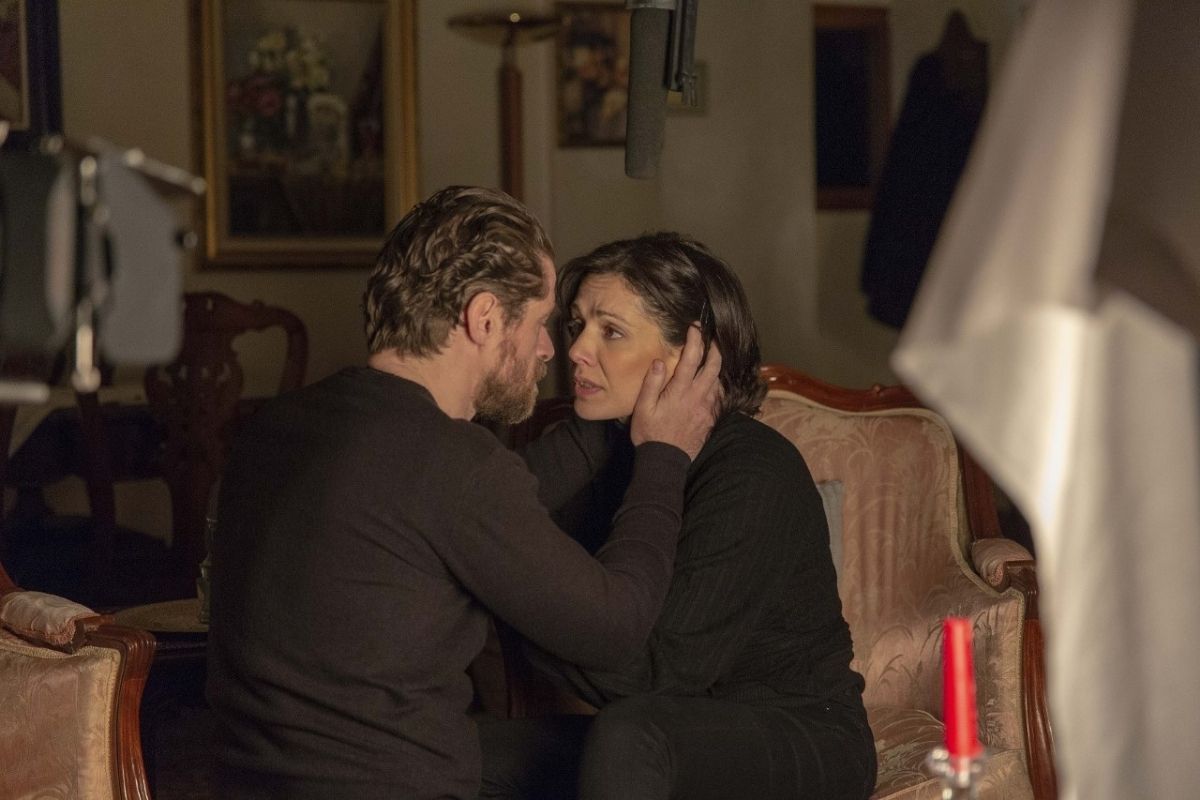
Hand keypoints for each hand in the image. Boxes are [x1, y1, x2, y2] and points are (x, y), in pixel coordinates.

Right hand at [630, 325, 721, 460]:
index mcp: (680, 391)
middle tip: (712, 337)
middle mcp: (697, 397)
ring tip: (713, 356)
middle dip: (715, 348)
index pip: (692, 358)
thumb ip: (652, 383)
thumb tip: (660, 362)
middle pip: (714, 366)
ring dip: (717, 366)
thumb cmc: (649, 433)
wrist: (665, 461)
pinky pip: (718, 396)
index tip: (696, 327)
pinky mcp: (710, 419)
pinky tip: (712, 382)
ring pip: (718, 381)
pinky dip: (717, 384)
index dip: (695, 340)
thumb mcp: (642, 408)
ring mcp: (706, 408)